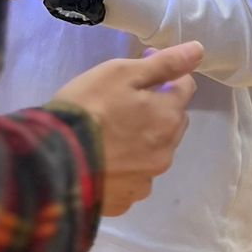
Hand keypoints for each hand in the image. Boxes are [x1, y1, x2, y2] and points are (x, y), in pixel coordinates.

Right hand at [57, 41, 202, 216]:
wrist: (53, 159)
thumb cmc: (88, 107)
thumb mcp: (122, 73)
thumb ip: (164, 64)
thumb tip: (199, 51)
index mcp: (168, 117)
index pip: (185, 88)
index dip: (165, 74)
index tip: (141, 66)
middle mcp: (166, 152)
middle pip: (172, 122)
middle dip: (158, 109)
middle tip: (124, 101)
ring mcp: (145, 180)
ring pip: (154, 152)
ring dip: (144, 141)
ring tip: (111, 134)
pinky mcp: (124, 201)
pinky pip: (133, 179)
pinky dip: (125, 168)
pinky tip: (104, 160)